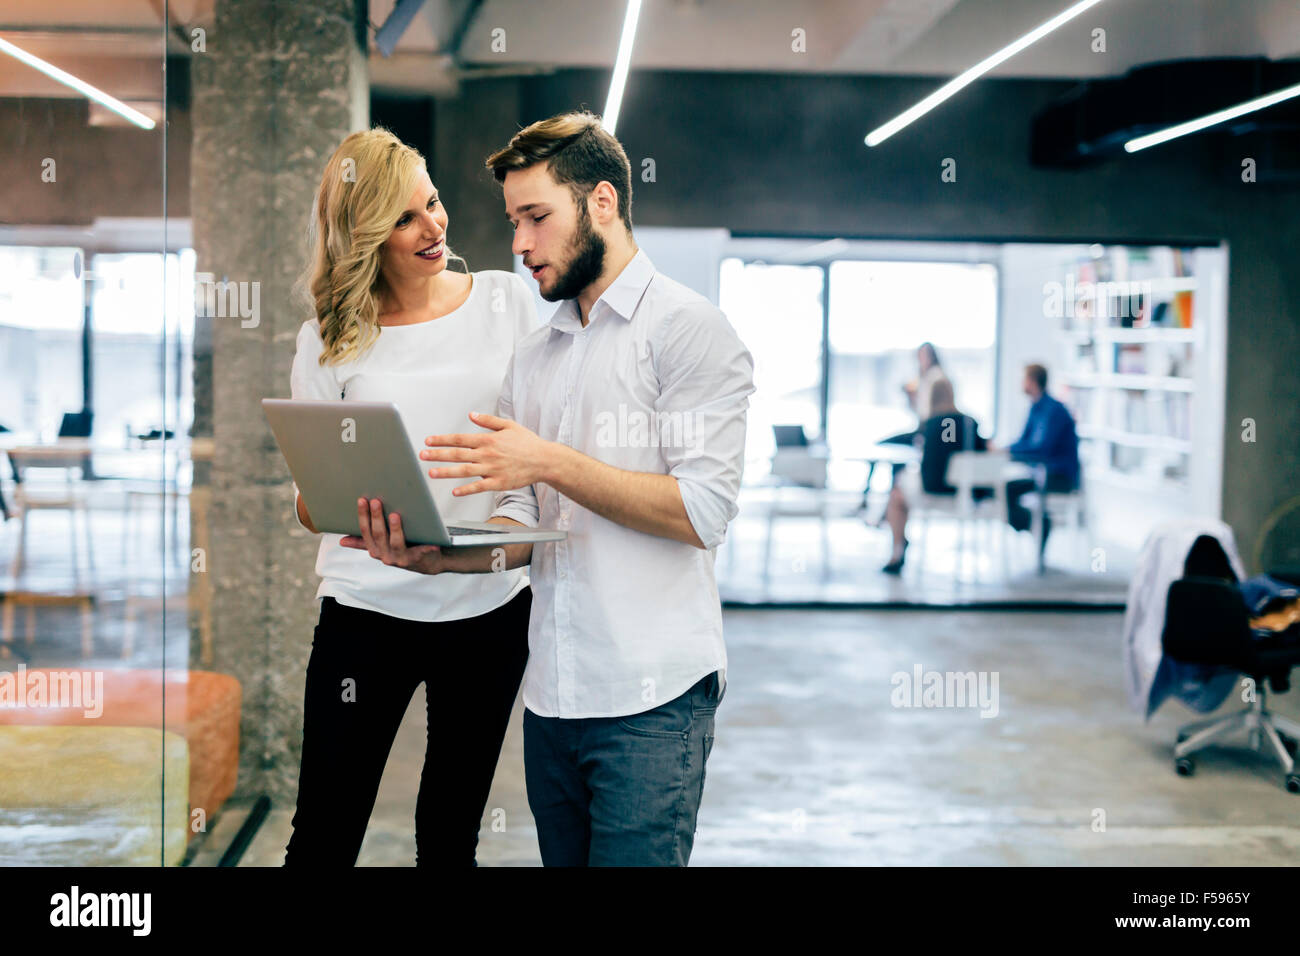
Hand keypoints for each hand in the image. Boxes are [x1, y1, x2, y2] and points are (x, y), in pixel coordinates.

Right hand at [339, 498, 446, 573]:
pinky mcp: (417, 559)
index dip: (363, 516)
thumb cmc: (402, 549)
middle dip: (376, 518)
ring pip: (396, 543)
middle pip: (379, 535)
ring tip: (395, 515)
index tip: (362, 500)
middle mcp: (385, 555)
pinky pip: (421, 552)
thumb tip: (342, 541)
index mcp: (374, 549)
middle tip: (376, 501)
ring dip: (395, 529)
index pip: (365, 531)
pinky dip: (426, 547)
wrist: (428, 562)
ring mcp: (400, 559)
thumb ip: (362, 543)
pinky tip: (431, 541)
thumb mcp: (380, 547)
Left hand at [420, 412, 558, 496]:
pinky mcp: (499, 483)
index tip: (428, 441)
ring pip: (465, 471)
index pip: (460, 439)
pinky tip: (454, 491)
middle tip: (422, 455)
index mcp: (488, 440)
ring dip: (446, 472)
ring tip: (431, 472)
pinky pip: (479, 487)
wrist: (545, 460)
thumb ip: (488, 421)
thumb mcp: (509, 425)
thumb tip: (472, 415)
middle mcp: (488, 454)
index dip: (442, 440)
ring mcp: (492, 469)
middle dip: (438, 454)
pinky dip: (466, 489)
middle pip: (458, 454)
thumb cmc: (528, 443)